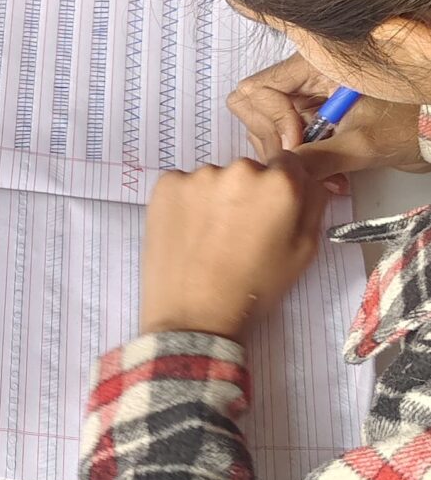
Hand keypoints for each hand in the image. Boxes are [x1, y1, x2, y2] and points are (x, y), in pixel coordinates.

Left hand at [139, 157, 330, 339]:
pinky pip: (183, 186)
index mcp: (280, 184)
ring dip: (215, 199)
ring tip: (209, 238)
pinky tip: (187, 234)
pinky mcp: (166, 185)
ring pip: (215, 179)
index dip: (281, 189)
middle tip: (238, 233)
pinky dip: (186, 203)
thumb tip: (311, 180)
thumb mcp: (303, 253)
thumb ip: (313, 206)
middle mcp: (240, 169)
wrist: (194, 316)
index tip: (269, 213)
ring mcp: (199, 175)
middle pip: (250, 171)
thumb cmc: (254, 288)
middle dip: (248, 194)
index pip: (288, 164)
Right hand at [230, 53, 423, 170]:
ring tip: (321, 176)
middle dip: (273, 140)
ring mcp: (308, 100)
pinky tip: (329, 177)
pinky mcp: (315, 120)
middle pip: (255, 107)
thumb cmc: (411, 122)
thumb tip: (280, 172)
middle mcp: (305, 78)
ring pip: (268, 127)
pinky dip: (302, 163)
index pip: (259, 89)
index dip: (273, 119)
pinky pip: (290, 141)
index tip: (296, 143)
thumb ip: (318, 157)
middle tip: (298, 162)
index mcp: (314, 64)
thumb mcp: (362, 142)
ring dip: (289, 156)